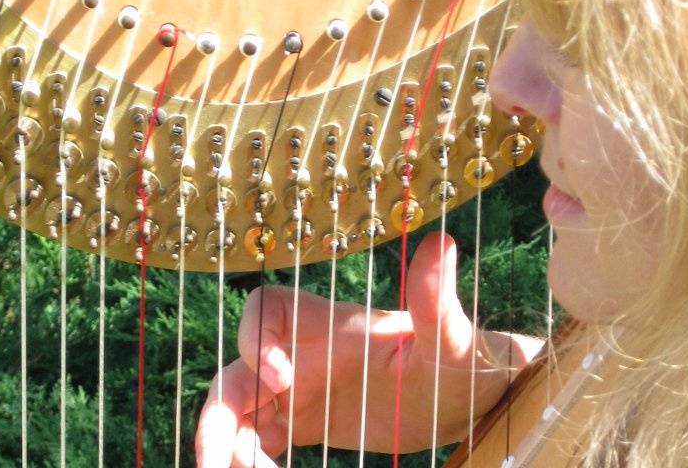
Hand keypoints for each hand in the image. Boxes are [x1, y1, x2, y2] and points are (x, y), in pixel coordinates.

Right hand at [195, 232, 542, 466]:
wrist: (470, 400)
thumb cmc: (463, 360)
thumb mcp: (451, 340)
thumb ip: (436, 301)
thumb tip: (443, 242)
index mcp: (331, 326)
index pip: (268, 310)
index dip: (257, 338)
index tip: (281, 382)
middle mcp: (305, 355)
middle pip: (238, 373)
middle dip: (219, 415)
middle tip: (217, 463)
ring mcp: (302, 391)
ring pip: (239, 411)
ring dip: (225, 445)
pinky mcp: (308, 424)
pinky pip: (259, 439)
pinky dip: (246, 460)